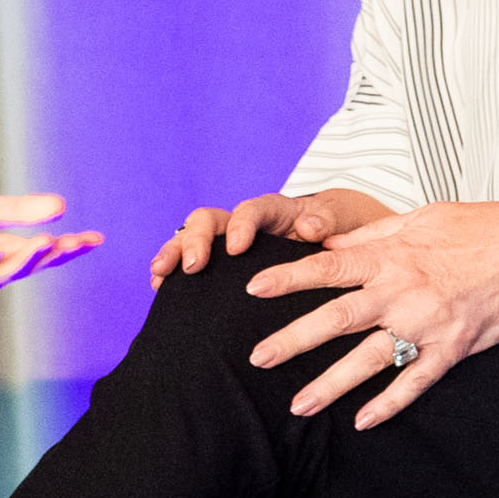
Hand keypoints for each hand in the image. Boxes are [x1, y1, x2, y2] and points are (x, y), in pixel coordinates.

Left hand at [0, 192, 105, 300]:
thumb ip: (18, 210)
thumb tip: (61, 204)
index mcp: (5, 251)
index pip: (44, 250)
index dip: (70, 247)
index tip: (96, 239)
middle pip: (30, 264)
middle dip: (53, 255)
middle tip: (75, 242)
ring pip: (2, 272)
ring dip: (24, 259)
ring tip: (46, 241)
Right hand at [149, 187, 395, 282]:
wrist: (336, 241)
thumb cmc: (340, 232)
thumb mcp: (340, 223)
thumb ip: (327, 221)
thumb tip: (309, 226)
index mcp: (274, 211)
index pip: (251, 209)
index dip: (241, 226)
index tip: (237, 249)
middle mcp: (245, 223)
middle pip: (210, 219)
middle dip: (195, 239)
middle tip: (193, 267)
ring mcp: (228, 242)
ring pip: (192, 237)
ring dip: (173, 253)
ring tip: (158, 274)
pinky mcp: (222, 263)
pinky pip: (191, 260)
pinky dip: (173, 271)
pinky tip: (159, 287)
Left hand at [243, 198, 498, 429]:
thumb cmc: (480, 228)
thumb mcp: (421, 218)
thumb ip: (373, 234)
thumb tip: (329, 244)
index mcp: (390, 256)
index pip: (327, 269)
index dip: (287, 279)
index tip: (251, 289)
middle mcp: (402, 292)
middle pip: (336, 319)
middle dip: (292, 340)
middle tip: (256, 358)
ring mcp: (426, 324)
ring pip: (368, 360)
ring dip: (330, 383)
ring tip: (297, 405)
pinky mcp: (452, 349)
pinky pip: (414, 383)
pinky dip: (388, 405)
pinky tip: (362, 422)